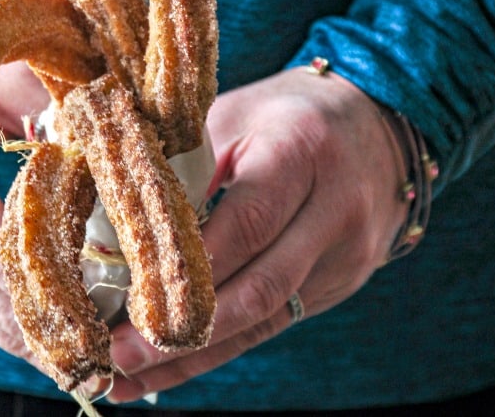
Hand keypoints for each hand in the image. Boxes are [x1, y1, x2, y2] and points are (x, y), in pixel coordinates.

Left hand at [108, 67, 407, 401]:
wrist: (378, 125)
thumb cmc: (288, 114)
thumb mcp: (236, 114)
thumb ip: (186, 163)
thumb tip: (116, 226)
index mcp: (302, 152)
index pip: (243, 223)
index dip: (184, 271)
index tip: (126, 302)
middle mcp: (334, 211)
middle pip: (258, 287)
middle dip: (183, 332)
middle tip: (116, 357)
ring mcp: (344, 256)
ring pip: (264, 320)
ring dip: (192, 358)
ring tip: (128, 380)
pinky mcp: (339, 285)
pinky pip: (273, 323)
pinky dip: (218, 347)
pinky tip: (170, 367)